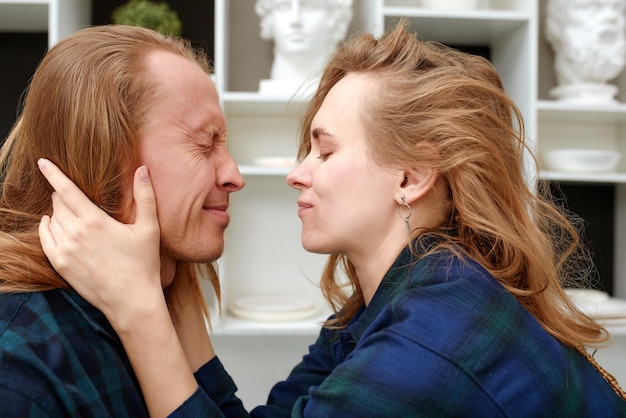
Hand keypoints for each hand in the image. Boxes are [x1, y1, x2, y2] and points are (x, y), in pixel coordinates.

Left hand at [38, 158, 162, 325]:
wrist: (131, 301)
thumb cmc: (144, 265)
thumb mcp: (149, 229)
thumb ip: (145, 197)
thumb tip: (143, 169)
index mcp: (95, 221)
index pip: (67, 191)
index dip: (53, 174)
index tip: (42, 161)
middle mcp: (75, 234)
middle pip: (59, 204)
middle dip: (62, 195)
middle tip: (72, 194)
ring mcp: (65, 250)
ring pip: (52, 221)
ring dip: (57, 212)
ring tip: (69, 211)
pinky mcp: (60, 265)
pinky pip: (45, 239)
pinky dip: (46, 228)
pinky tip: (51, 225)